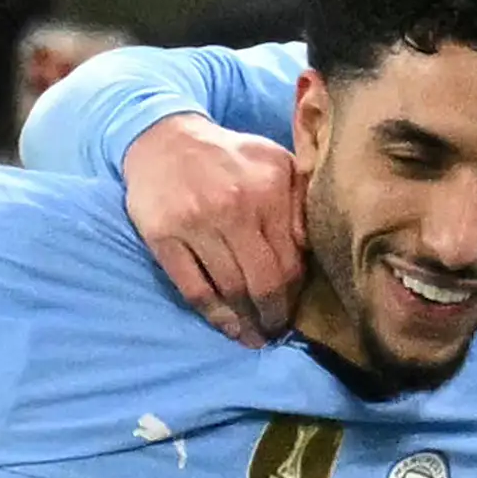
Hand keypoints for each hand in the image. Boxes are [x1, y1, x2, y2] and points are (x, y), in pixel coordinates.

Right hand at [122, 112, 303, 345]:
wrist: (164, 139)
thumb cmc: (228, 158)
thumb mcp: (275, 163)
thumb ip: (300, 200)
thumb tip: (312, 248)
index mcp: (269, 188)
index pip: (291, 259)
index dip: (295, 293)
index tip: (295, 310)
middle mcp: (234, 206)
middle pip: (264, 281)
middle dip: (274, 315)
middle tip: (277, 332)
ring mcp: (196, 223)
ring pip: (231, 289)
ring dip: (247, 322)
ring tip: (255, 338)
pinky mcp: (164, 237)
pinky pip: (194, 288)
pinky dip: (214, 315)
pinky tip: (227, 328)